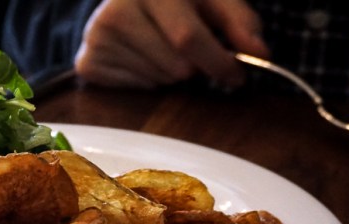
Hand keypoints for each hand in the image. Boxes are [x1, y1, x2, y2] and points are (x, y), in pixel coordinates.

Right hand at [74, 0, 269, 88]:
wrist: (126, 0)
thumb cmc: (176, 2)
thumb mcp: (211, 0)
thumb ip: (239, 23)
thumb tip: (261, 54)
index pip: (187, 37)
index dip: (218, 62)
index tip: (237, 76)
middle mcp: (117, 8)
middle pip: (175, 67)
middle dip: (194, 69)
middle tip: (190, 55)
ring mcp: (97, 36)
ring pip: (156, 81)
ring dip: (170, 75)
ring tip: (162, 53)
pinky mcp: (87, 62)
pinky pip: (132, 91)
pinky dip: (145, 83)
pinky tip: (141, 61)